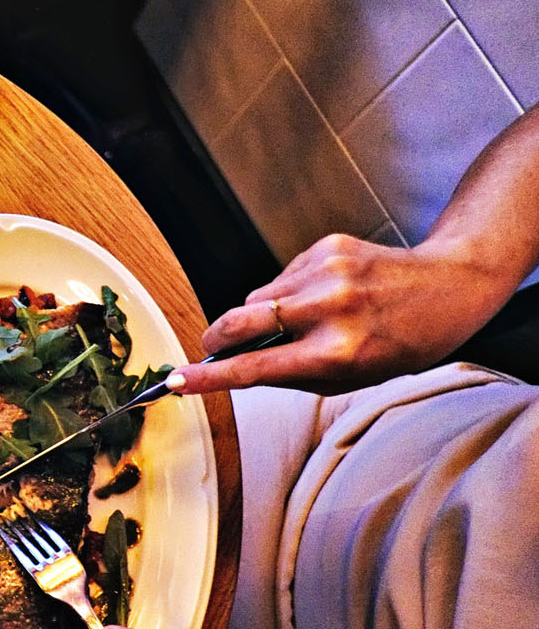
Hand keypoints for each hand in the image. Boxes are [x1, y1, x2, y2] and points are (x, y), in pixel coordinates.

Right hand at [168, 233, 513, 394]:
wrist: (453, 284)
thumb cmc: (406, 340)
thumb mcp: (354, 377)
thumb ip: (294, 375)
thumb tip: (240, 367)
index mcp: (336, 352)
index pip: (254, 367)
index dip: (208, 378)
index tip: (176, 381)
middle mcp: (328, 309)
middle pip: (239, 321)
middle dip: (216, 338)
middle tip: (212, 347)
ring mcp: (326, 273)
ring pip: (258, 298)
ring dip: (261, 314)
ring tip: (298, 321)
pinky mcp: (326, 247)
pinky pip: (281, 277)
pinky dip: (287, 291)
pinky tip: (319, 295)